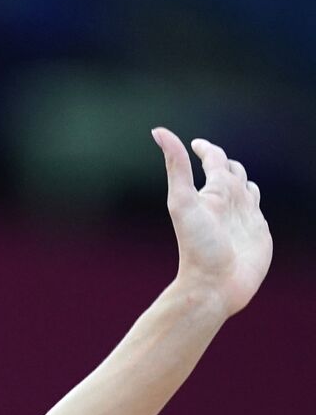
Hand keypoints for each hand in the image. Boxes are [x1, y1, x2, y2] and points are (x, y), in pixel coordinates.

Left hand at [153, 128, 271, 315]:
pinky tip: (250, 200)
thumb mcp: (183, 201)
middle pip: (230, 172)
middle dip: (225, 162)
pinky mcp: (257, 231)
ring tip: (232, 175)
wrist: (215, 283)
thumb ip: (176, 166)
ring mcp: (243, 216)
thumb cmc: (197, 246)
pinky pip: (257, 208)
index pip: (213, 162)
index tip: (197, 144)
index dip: (206, 150)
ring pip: (245, 187)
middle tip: (213, 156)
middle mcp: (228, 201)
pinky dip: (254, 198)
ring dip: (241, 178)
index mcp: (212, 192)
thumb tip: (158, 130)